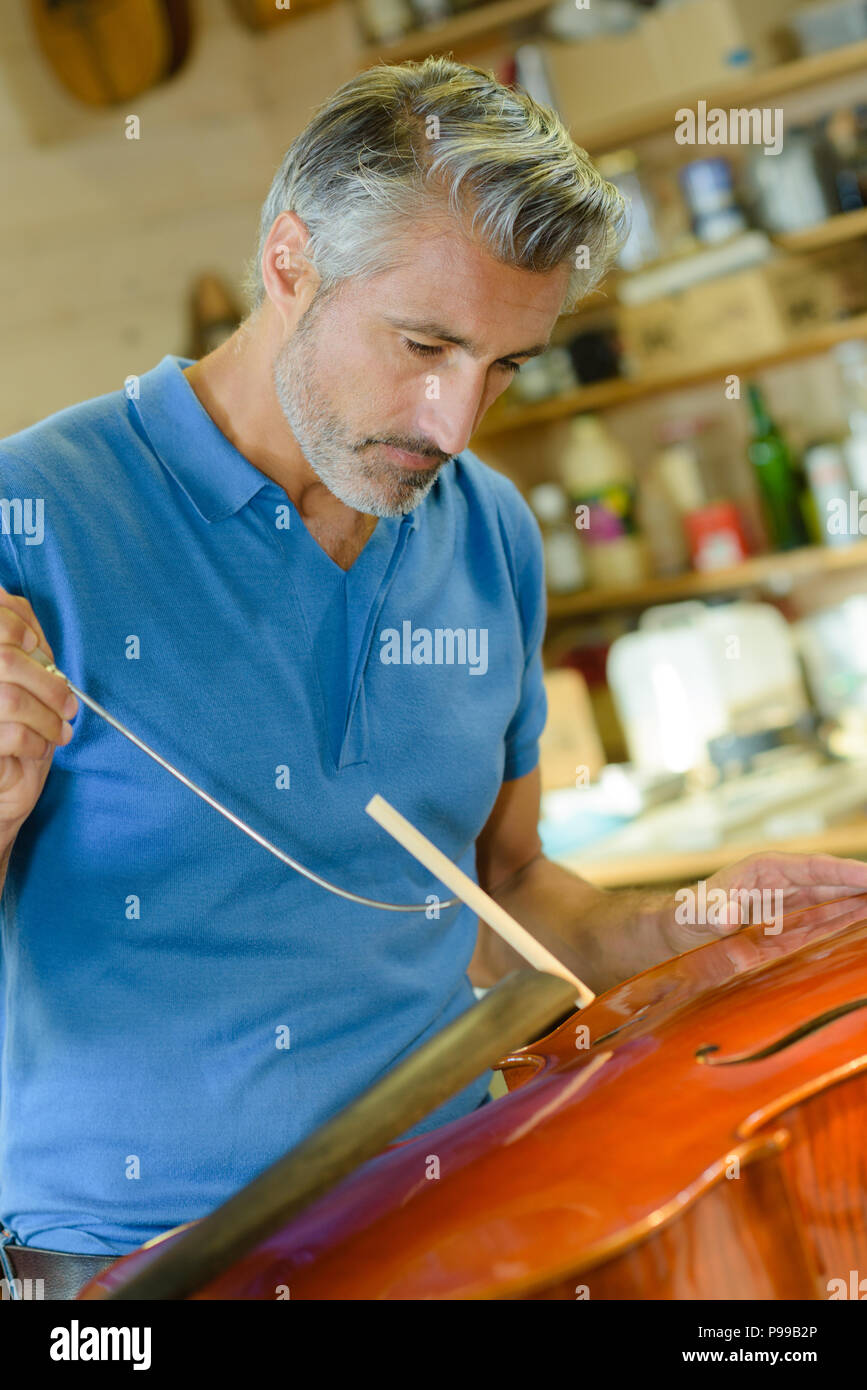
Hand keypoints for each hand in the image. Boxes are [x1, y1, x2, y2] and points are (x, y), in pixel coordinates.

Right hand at [0, 586, 77, 839]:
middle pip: (6, 662)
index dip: (13, 623)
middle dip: (47, 683)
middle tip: (69, 705)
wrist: (5, 788)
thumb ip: (24, 647)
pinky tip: (40, 747)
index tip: (35, 644)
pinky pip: (8, 734)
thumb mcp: (25, 681)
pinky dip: (34, 740)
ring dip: (46, 716)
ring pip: (8, 700)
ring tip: (61, 731)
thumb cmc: (14, 730)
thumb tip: (32, 628)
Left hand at [671, 850, 866, 950]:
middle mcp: (781, 884)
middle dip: (863, 886)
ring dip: (860, 904)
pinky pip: (824, 923)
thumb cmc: (682, 917)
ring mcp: (787, 906)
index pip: (814, 869)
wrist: (674, 936)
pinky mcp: (787, 928)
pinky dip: (847, 923)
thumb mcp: (692, 915)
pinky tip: (863, 927)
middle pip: (832, 882)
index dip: (846, 872)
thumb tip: (729, 915)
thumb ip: (710, 914)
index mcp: (764, 870)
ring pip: (834, 901)